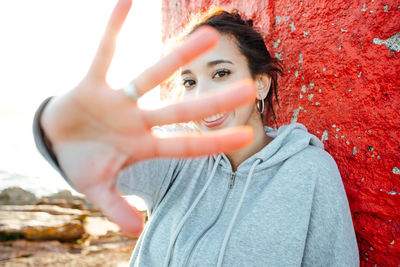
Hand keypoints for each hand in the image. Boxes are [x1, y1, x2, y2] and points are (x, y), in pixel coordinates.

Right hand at [41, 0, 254, 236]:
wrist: (56, 140)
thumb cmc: (82, 162)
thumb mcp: (97, 188)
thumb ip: (117, 207)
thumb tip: (137, 232)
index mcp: (143, 145)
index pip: (185, 145)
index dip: (214, 143)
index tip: (246, 136)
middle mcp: (137, 119)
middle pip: (180, 109)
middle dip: (212, 101)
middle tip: (248, 84)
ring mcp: (117, 100)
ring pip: (153, 75)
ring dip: (178, 57)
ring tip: (209, 35)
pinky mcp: (92, 83)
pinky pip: (103, 52)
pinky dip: (112, 28)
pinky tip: (125, 2)